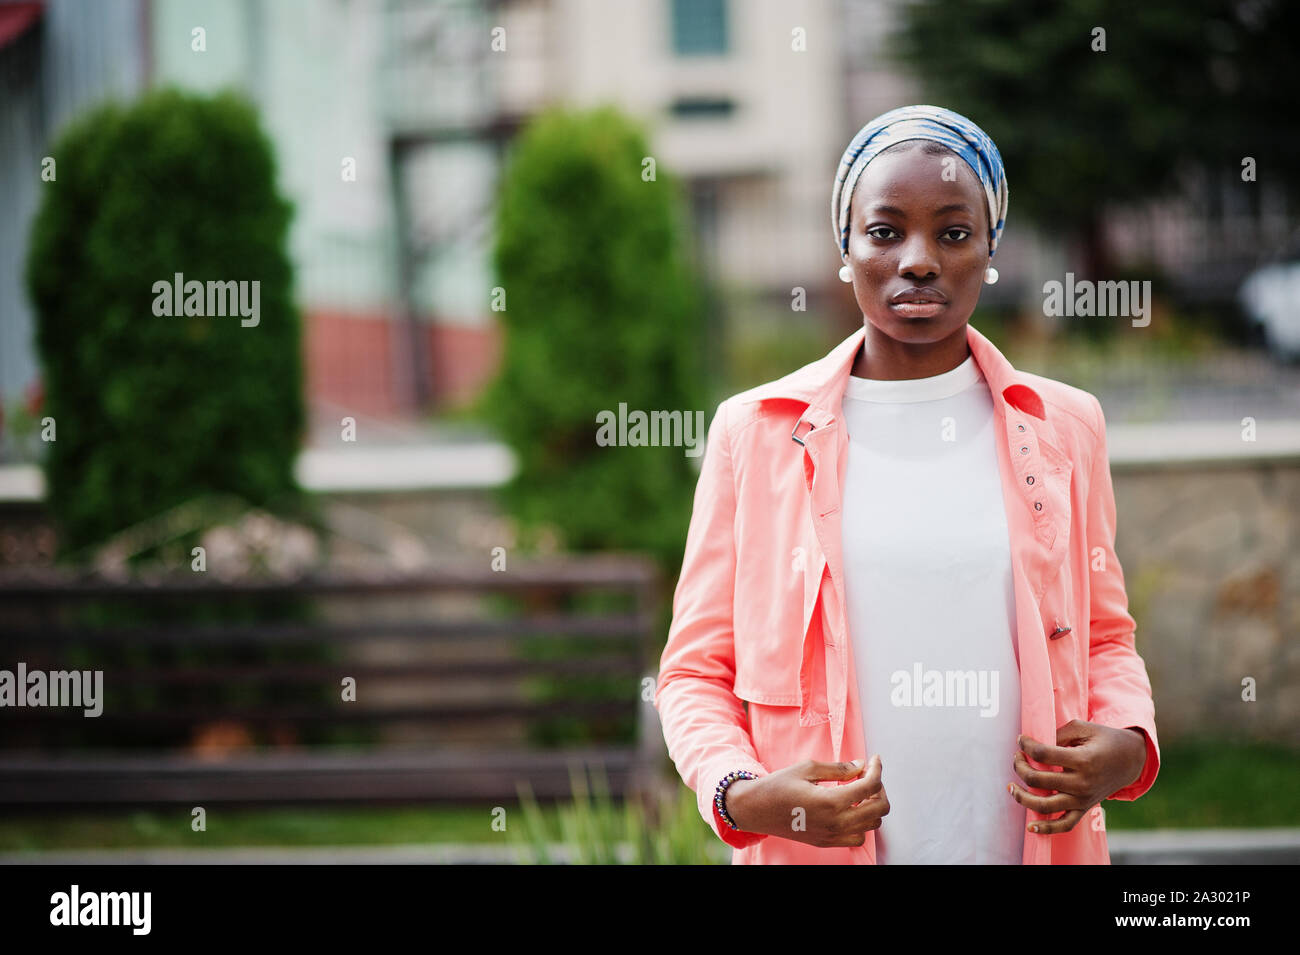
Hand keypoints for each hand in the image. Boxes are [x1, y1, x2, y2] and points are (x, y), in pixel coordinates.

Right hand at [725, 755, 888, 847]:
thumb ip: (838, 768)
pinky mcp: (826, 842)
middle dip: (880, 788)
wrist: (756, 809)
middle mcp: (835, 822)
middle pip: (878, 809)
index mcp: (831, 801)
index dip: (877, 769)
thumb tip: (860, 766)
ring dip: (873, 807)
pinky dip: (862, 823)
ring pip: (871, 825)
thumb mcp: (807, 768)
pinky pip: (857, 837)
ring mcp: (832, 835)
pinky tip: (851, 809)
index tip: (874, 760)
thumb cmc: (777, 786)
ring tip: (861, 792)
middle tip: (869, 775)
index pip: (869, 786)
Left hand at [1009, 719, 1147, 834]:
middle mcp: (1081, 783)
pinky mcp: (1084, 809)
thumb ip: (1057, 734)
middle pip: (1037, 779)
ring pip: (1044, 805)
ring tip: (1011, 786)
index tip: (1021, 740)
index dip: (1026, 745)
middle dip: (1019, 766)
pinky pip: (1064, 825)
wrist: (1131, 760)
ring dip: (1022, 797)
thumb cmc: (1104, 740)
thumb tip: (1033, 745)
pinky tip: (1031, 826)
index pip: (1042, 754)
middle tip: (1017, 757)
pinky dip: (1047, 828)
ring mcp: (1082, 799)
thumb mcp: (1083, 728)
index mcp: (1082, 760)